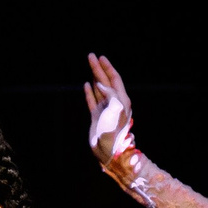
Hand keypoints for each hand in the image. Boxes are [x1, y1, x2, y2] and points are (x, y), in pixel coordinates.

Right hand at [82, 52, 134, 167]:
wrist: (109, 151)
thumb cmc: (114, 130)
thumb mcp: (116, 108)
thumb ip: (109, 93)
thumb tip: (98, 83)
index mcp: (121, 100)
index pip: (114, 79)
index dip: (107, 67)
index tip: (100, 57)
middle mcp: (114, 103)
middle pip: (105, 81)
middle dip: (98, 69)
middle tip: (90, 56)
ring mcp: (105, 110)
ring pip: (99, 89)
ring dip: (94, 77)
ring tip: (89, 67)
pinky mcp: (96, 117)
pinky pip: (92, 100)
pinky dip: (89, 92)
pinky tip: (86, 85)